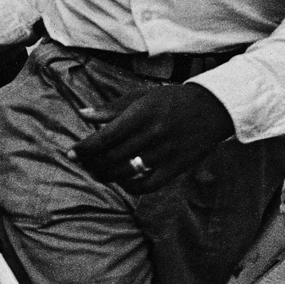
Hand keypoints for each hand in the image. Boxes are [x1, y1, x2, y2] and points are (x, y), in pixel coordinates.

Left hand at [71, 82, 235, 193]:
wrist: (213, 107)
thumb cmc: (172, 100)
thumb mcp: (142, 97)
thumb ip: (112, 108)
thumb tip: (83, 114)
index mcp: (141, 115)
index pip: (104, 138)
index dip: (84, 149)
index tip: (71, 153)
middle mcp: (152, 135)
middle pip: (112, 157)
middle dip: (90, 163)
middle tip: (80, 163)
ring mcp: (165, 153)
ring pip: (127, 173)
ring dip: (106, 176)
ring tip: (95, 172)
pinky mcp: (177, 167)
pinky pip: (148, 185)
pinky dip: (130, 187)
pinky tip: (121, 181)